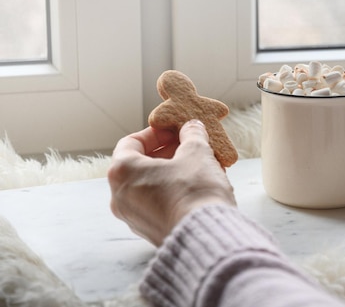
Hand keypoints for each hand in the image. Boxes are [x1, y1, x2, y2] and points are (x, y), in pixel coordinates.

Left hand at [108, 119, 235, 245]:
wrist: (206, 235)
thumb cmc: (195, 191)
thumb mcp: (197, 152)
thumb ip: (192, 134)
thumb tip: (192, 127)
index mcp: (122, 172)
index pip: (131, 142)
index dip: (156, 133)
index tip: (175, 130)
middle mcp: (120, 196)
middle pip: (140, 165)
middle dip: (167, 152)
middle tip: (189, 146)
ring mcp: (132, 217)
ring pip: (149, 186)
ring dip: (172, 172)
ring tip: (199, 166)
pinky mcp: (148, 232)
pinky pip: (156, 204)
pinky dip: (172, 192)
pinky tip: (198, 187)